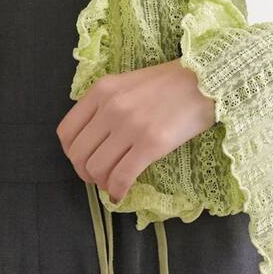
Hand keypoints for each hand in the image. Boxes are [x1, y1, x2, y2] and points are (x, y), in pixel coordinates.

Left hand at [55, 58, 216, 203]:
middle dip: (85, 172)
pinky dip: (117, 191)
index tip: (85, 159)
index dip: (71, 153)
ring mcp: (130, 125)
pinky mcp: (152, 143)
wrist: (206, 80)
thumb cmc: (169, 83)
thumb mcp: (127, 84)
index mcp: (101, 90)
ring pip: (96, 169)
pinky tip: (122, 193)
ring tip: (113, 183)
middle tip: (100, 176)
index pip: (66, 132)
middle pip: (78, 154)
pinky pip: (121, 177)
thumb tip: (92, 140)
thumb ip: (105, 105)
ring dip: (102, 183)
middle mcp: (111, 107)